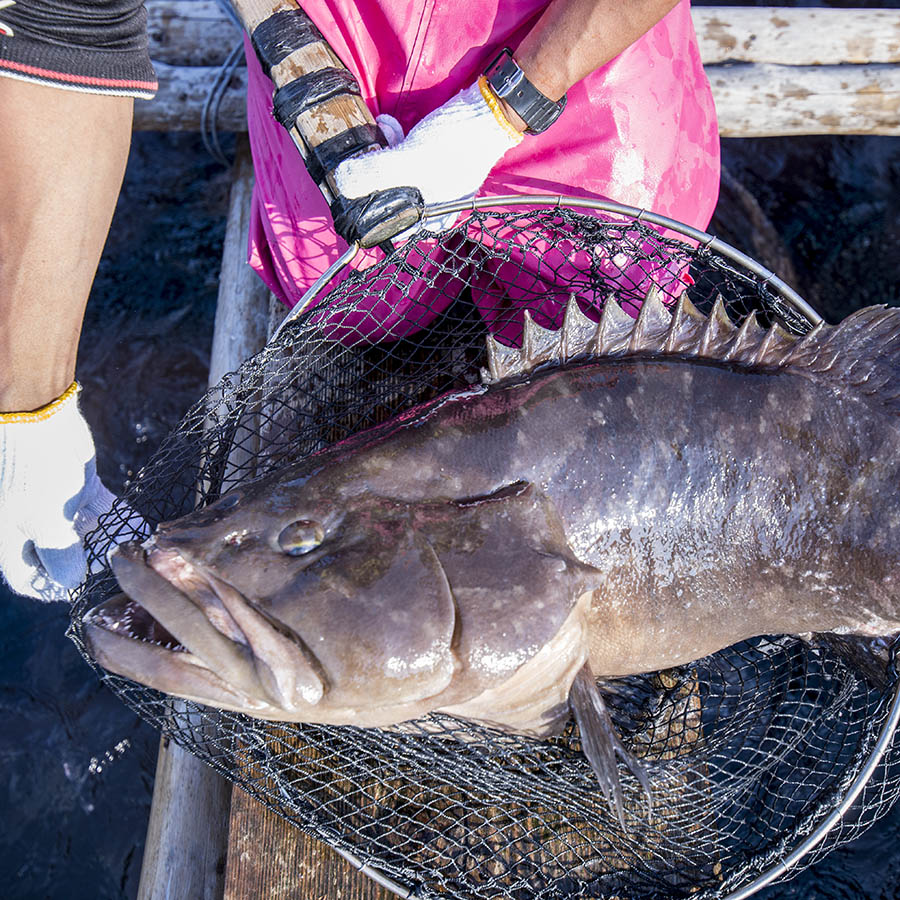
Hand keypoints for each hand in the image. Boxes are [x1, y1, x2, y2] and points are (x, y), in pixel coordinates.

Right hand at [0, 384, 116, 600]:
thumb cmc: (31, 472)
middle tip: (118, 577)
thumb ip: (59, 555)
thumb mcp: (44, 521)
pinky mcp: (80, 487)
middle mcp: (32, 524)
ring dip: (110, 545)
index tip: (82, 594)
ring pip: (86, 534)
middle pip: (61, 556)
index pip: (27, 577)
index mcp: (11, 537)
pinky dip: (121, 520)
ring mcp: (58, 505)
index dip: (51, 589)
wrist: (39, 416)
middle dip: (89, 567)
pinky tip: (142, 531)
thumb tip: (72, 582)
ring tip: (136, 557)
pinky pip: (103, 510)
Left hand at [335, 82, 522, 226]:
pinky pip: (408, 159)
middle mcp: (433, 206)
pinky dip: (396, 142)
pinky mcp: (435, 161)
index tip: (354, 191)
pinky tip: (389, 124)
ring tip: (380, 132)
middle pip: (390, 200)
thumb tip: (341, 182)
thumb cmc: (455, 144)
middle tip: (366, 156)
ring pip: (396, 176)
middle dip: (374, 176)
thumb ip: (374, 173)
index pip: (389, 227)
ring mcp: (435, 183)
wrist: (488, 112)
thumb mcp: (409, 160)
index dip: (368, 210)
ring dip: (382, 152)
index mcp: (430, 218)